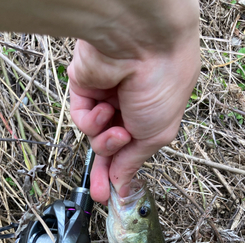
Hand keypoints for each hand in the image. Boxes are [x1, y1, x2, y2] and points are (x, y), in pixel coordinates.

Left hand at [68, 36, 199, 203]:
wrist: (142, 46)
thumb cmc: (162, 84)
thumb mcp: (156, 135)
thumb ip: (133, 161)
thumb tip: (123, 186)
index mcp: (149, 112)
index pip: (130, 147)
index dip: (120, 171)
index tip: (113, 194)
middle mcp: (126, 105)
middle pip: (107, 145)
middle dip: (103, 170)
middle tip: (100, 193)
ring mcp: (104, 96)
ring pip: (94, 135)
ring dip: (106, 140)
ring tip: (118, 130)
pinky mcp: (83, 87)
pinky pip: (82, 118)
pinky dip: (92, 121)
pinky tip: (104, 109)